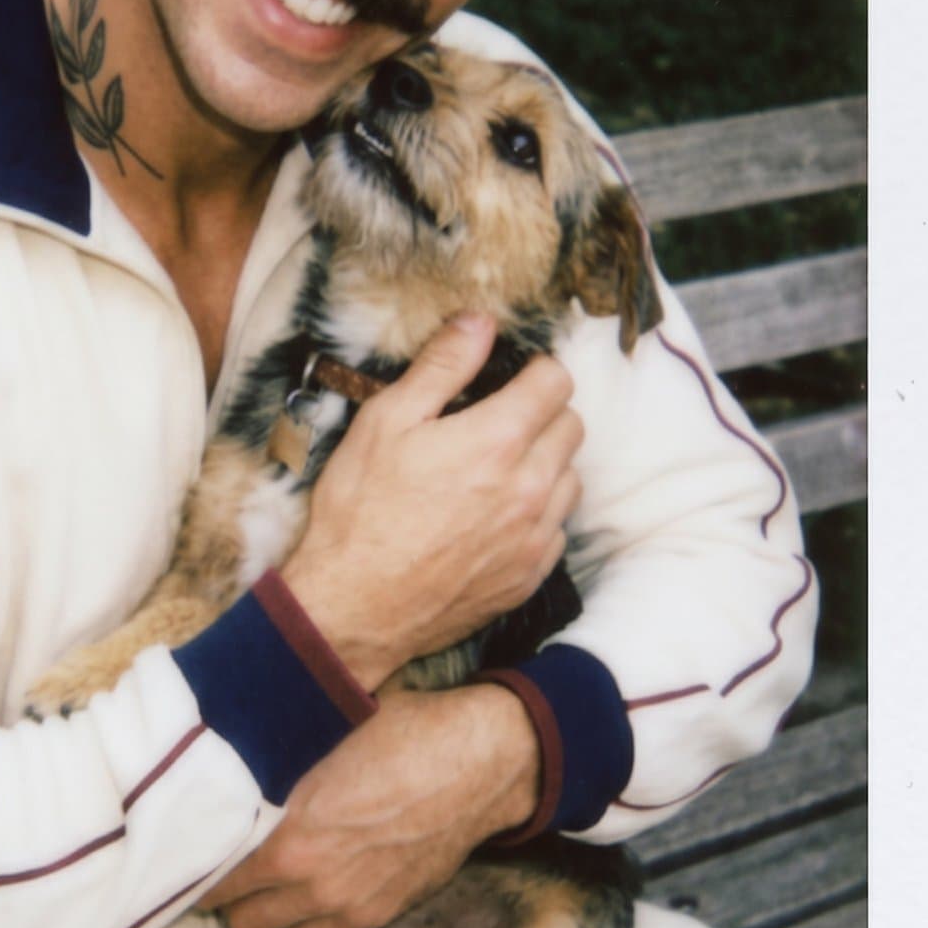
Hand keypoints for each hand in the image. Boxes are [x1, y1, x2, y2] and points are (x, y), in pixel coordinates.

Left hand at [205, 682, 543, 927]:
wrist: (477, 762)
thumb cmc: (399, 735)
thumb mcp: (321, 739)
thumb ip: (268, 773)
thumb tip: (220, 769)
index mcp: (289, 840)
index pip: (214, 880)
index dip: (200, 866)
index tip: (197, 852)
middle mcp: (313, 884)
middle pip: (240, 918)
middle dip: (232, 893)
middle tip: (234, 861)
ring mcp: (349, 905)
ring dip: (270, 909)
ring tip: (273, 875)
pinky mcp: (380, 913)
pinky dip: (309, 918)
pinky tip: (313, 884)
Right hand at [281, 314, 581, 691]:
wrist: (355, 606)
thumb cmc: (361, 510)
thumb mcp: (386, 421)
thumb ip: (442, 366)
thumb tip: (479, 322)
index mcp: (498, 440)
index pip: (556, 381)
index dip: (534, 371)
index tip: (511, 378)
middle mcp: (530, 487)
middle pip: (572, 426)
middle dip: (543, 413)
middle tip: (497, 421)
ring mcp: (534, 535)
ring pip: (570, 478)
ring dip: (545, 463)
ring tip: (498, 469)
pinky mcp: (529, 574)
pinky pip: (556, 528)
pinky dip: (537, 513)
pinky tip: (496, 515)